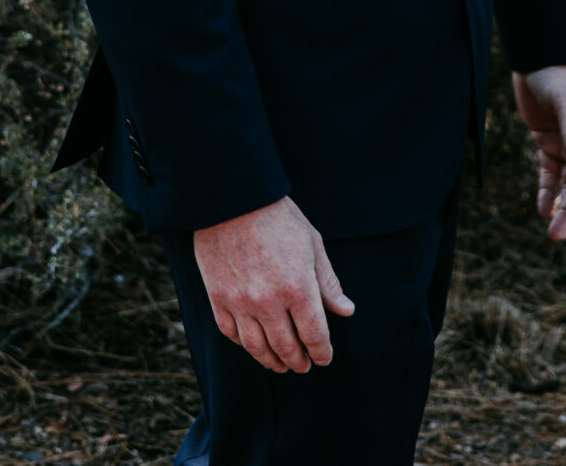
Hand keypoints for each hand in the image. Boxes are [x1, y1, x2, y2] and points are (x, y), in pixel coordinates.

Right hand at [191, 195, 353, 373]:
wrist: (233, 199)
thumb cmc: (278, 218)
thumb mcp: (312, 244)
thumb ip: (328, 282)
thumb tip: (346, 310)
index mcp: (298, 288)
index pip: (314, 336)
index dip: (322, 353)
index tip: (324, 359)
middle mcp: (269, 302)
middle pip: (286, 348)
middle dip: (298, 361)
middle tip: (303, 366)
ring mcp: (241, 302)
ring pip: (257, 347)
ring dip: (271, 362)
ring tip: (280, 365)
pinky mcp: (218, 297)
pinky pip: (231, 333)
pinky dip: (244, 344)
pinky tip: (253, 344)